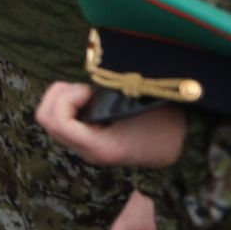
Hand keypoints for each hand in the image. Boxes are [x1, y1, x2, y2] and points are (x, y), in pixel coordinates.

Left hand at [34, 81, 188, 168]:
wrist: (184, 148)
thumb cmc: (168, 124)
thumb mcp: (143, 106)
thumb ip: (111, 95)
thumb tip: (90, 77)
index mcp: (101, 148)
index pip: (58, 121)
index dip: (68, 97)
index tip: (91, 91)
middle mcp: (87, 152)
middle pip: (46, 119)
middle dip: (60, 94)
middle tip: (88, 90)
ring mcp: (84, 149)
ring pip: (49, 118)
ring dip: (63, 97)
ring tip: (90, 94)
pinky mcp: (85, 141)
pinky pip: (61, 120)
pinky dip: (68, 103)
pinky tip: (91, 100)